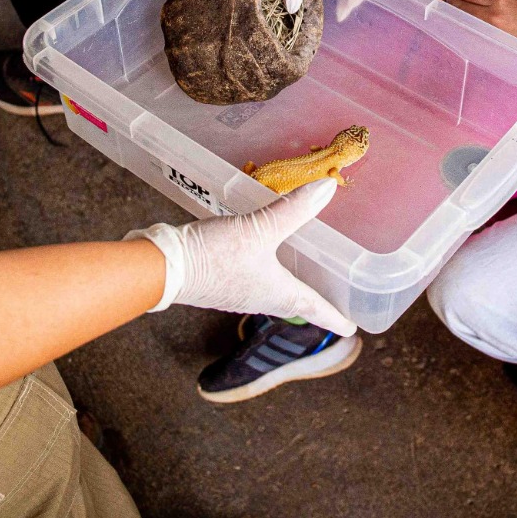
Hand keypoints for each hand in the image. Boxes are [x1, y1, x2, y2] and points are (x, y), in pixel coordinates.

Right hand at [125, 179, 356, 334]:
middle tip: (336, 291)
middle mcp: (262, 298)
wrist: (163, 267)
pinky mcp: (222, 279)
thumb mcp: (258, 229)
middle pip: (298, 302)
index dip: (337, 318)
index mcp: (279, 295)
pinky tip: (268, 249)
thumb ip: (293, 209)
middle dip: (317, 297)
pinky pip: (256, 276)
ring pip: (276, 289)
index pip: (317, 311)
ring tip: (308, 268)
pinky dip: (270, 267)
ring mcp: (240, 291)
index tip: (353, 328)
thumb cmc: (214, 257)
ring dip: (293, 282)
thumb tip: (328, 189)